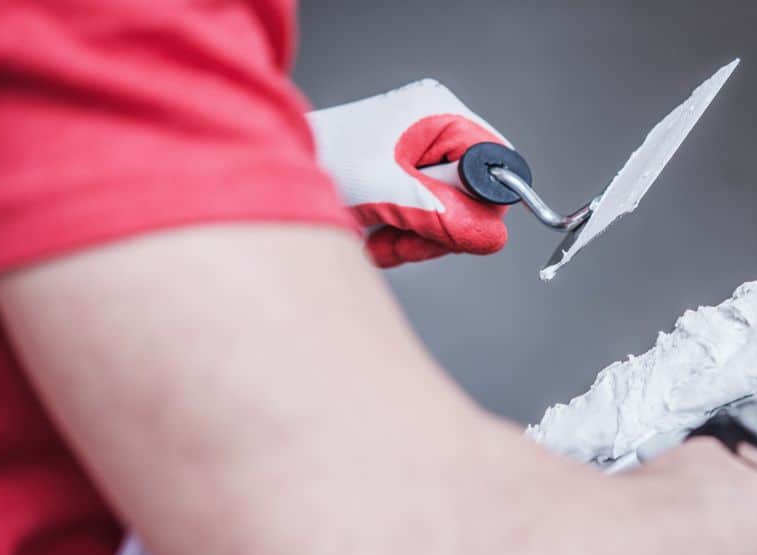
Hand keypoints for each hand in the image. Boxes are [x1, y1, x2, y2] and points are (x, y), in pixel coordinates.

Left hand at [307, 80, 511, 266]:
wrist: (261, 174)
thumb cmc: (315, 161)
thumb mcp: (384, 192)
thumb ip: (441, 215)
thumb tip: (490, 235)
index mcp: (437, 113)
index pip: (495, 162)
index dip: (484, 201)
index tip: (454, 228)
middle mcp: (432, 130)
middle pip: (473, 195)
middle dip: (439, 227)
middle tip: (404, 238)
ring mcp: (417, 156)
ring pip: (449, 214)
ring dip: (416, 239)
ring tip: (380, 239)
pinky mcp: (402, 180)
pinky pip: (425, 219)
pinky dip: (402, 237)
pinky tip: (375, 238)